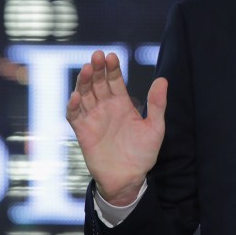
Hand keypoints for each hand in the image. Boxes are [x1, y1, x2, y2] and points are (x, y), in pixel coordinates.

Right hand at [66, 50, 166, 205]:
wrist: (129, 179)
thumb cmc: (143, 154)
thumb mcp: (155, 127)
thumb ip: (157, 104)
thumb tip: (163, 79)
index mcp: (123, 104)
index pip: (115, 81)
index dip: (113, 68)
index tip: (111, 56)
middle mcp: (106, 107)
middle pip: (98, 83)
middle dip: (97, 69)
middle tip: (97, 55)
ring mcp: (93, 118)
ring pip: (84, 95)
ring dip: (84, 82)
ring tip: (87, 69)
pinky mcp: (83, 132)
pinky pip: (74, 115)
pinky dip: (73, 105)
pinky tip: (76, 95)